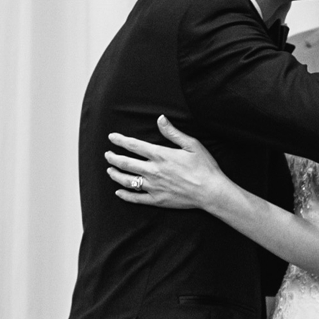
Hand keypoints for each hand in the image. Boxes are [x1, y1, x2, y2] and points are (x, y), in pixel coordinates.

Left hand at [105, 116, 229, 209]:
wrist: (211, 191)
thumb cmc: (204, 167)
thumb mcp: (191, 145)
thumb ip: (173, 132)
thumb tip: (160, 119)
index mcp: (160, 155)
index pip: (134, 145)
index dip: (120, 140)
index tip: (111, 138)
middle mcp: (153, 171)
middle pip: (126, 163)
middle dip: (113, 158)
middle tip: (107, 154)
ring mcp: (153, 186)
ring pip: (127, 181)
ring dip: (116, 175)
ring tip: (109, 171)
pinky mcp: (157, 200)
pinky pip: (136, 198)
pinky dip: (125, 195)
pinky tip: (119, 192)